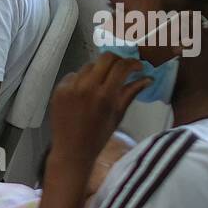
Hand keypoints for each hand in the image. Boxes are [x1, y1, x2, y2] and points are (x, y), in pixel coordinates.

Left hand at [48, 55, 149, 170]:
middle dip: (117, 60)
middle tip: (121, 68)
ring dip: (99, 70)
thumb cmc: (98, 136)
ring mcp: (70, 87)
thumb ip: (131, 92)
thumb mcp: (118, 114)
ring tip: (103, 82)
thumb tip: (148, 78)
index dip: (132, 63)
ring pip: (89, 65)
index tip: (137, 66)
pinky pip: (74, 74)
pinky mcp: (59, 89)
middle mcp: (86, 87)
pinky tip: (85, 90)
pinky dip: (82, 79)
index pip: (121, 66)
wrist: (71, 150)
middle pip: (105, 58)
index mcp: (104, 95)